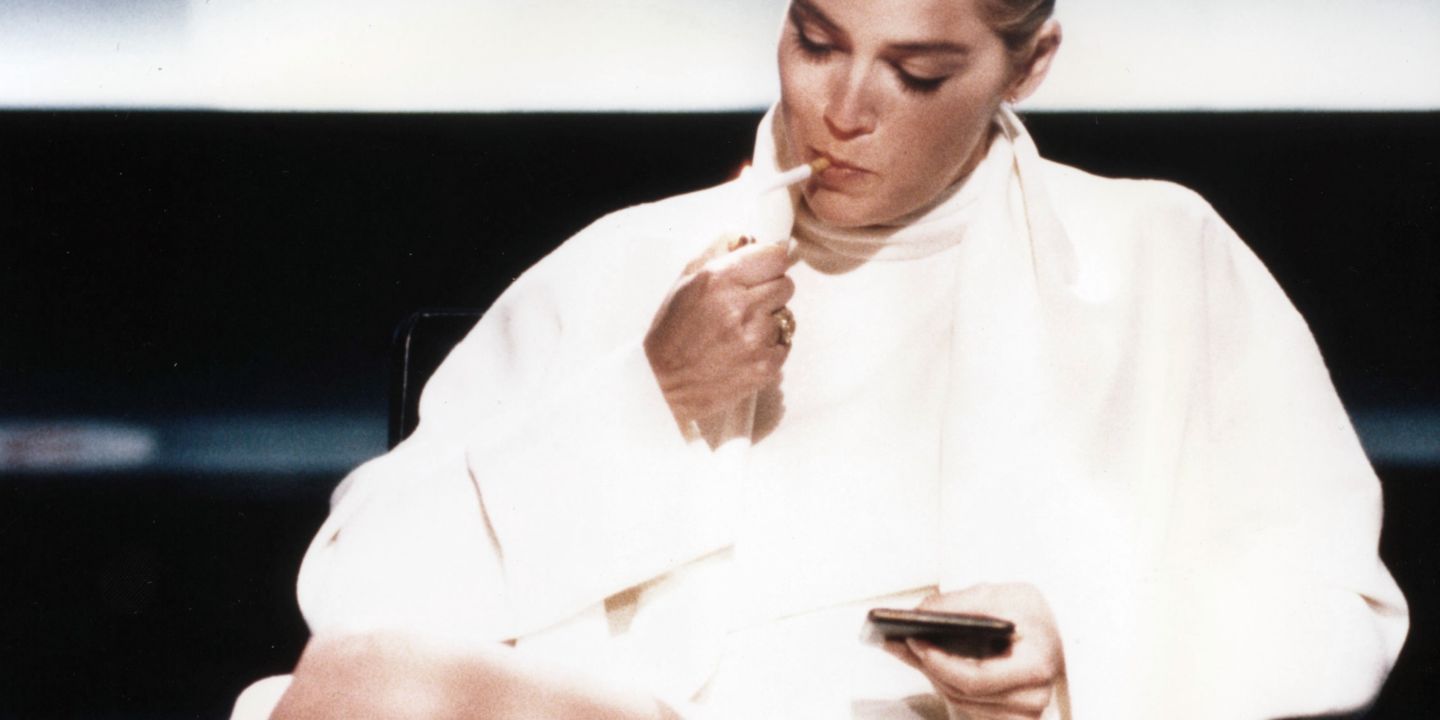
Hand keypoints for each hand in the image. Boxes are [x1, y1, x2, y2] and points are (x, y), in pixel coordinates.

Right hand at [645, 235, 794, 425]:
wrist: (663, 384)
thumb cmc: (672, 331)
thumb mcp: (685, 281)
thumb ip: (718, 251)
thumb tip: (751, 237)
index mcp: (718, 279)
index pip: (776, 256)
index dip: (771, 263)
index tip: (764, 271)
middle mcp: (740, 306)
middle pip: (786, 285)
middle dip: (770, 292)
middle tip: (747, 305)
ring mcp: (755, 339)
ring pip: (786, 316)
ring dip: (769, 322)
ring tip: (740, 332)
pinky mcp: (765, 367)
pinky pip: (785, 345)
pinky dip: (770, 348)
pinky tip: (745, 352)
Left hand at [885, 584, 1064, 719]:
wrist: (1053, 626)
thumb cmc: (1029, 610)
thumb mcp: (998, 594)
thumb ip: (959, 603)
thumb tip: (919, 613)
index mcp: (1036, 664)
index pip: (977, 679)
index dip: (941, 663)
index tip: (915, 641)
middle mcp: (1033, 696)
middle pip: (963, 693)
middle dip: (928, 666)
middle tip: (899, 642)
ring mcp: (1024, 712)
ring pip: (961, 702)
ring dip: (933, 675)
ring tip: (908, 648)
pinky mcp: (1011, 718)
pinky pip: (968, 707)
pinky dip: (946, 683)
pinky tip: (928, 662)